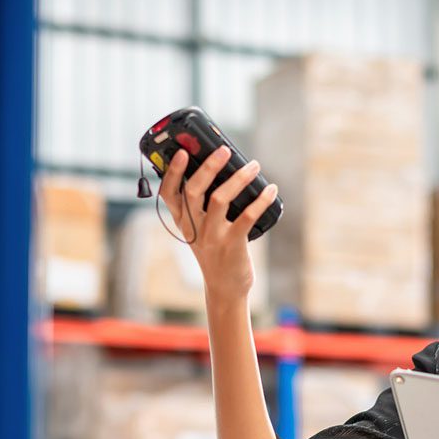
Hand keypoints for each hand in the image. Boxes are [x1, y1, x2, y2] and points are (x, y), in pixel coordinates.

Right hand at [158, 147, 278, 302]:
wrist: (224, 288)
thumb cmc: (215, 252)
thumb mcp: (199, 231)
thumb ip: (201, 207)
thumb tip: (218, 171)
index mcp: (183, 221)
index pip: (169, 194)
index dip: (173, 172)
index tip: (181, 152)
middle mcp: (194, 228)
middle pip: (193, 191)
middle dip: (208, 166)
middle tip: (224, 150)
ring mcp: (212, 236)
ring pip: (219, 199)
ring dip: (238, 178)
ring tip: (253, 165)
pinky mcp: (233, 244)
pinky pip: (247, 216)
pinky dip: (260, 200)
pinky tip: (270, 189)